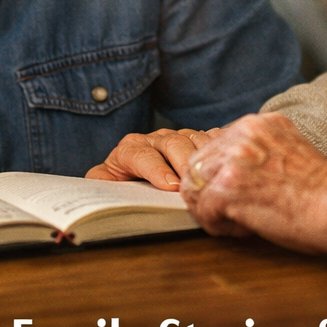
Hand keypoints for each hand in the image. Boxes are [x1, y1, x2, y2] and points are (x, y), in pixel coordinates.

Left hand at [86, 127, 221, 189]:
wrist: (137, 173)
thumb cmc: (123, 183)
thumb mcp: (105, 183)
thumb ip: (99, 183)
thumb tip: (98, 190)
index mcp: (130, 149)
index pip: (140, 154)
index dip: (156, 169)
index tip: (170, 186)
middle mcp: (156, 139)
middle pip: (171, 142)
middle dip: (182, 162)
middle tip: (194, 182)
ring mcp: (179, 136)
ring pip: (193, 138)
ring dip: (204, 155)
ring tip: (214, 173)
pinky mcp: (197, 139)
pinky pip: (212, 137)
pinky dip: (221, 146)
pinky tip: (229, 158)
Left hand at [179, 113, 326, 254]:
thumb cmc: (322, 192)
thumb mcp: (289, 153)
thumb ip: (260, 152)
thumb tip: (232, 171)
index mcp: (259, 123)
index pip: (216, 145)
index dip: (220, 174)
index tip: (236, 194)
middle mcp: (243, 133)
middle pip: (198, 163)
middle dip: (209, 191)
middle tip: (233, 212)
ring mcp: (233, 158)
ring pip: (195, 185)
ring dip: (211, 209)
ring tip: (238, 221)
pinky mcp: (228, 186)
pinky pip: (202, 209)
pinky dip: (217, 226)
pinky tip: (243, 229)